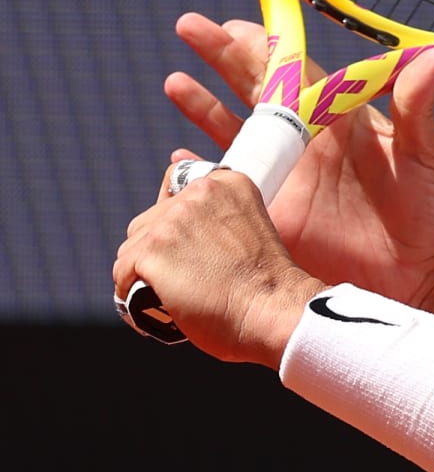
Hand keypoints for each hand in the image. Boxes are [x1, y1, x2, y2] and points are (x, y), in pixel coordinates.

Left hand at [114, 163, 322, 365]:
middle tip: (192, 280)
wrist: (274, 313)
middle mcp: (197, 193)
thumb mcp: (251, 227)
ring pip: (131, 249)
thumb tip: (177, 159)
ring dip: (146, 274)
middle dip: (160, 253)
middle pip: (148, 222)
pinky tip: (159, 307)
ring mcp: (171, 222)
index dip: (178, 225)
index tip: (198, 249)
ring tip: (177, 296)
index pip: (174, 189)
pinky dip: (132, 296)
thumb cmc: (268, 285)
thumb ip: (216, 207)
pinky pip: (122, 275)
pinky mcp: (150, 252)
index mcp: (227, 182)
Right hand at [162, 13, 433, 317]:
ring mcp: (285, 179)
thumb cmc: (432, 212)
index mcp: (340, 122)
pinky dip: (201, 173)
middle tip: (190, 27)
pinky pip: (226, 187)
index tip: (236, 25)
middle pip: (255, 91)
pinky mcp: (271, 216)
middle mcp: (306, 144)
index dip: (266, 48)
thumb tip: (433, 57)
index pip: (296, 73)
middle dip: (222, 58)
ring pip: (234, 133)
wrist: (421, 276)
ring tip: (176, 82)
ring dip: (204, 107)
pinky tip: (178, 158)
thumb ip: (418, 109)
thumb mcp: (426, 157)